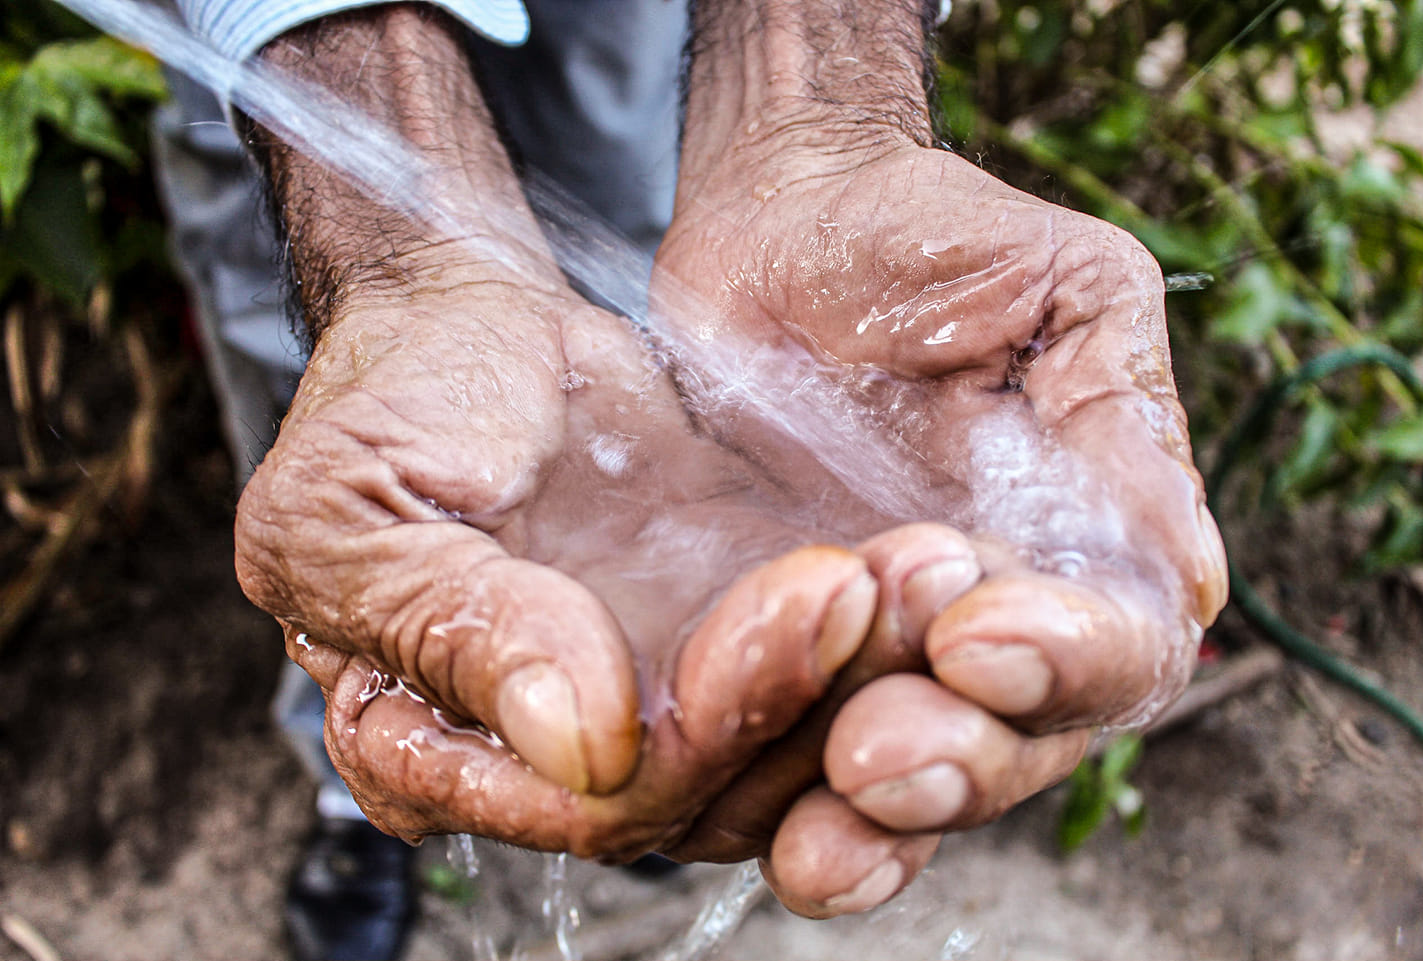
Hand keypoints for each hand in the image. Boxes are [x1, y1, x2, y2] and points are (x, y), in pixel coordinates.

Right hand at [234, 4, 985, 866]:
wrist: (466, 325)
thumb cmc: (394, 407)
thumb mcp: (358, 510)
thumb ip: (459, 630)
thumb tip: (582, 746)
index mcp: (432, 751)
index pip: (591, 806)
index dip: (706, 729)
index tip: (797, 607)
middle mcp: (552, 759)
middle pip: (711, 795)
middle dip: (813, 696)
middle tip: (891, 583)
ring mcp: (645, 704)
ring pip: (781, 751)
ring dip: (869, 672)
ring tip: (935, 568)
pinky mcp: (717, 643)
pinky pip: (813, 675)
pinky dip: (875, 635)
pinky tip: (928, 564)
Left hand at [653, 0, 1228, 914]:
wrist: (781, 224)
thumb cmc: (929, 237)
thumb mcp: (1061, 289)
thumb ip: (1123, 418)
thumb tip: (1194, 576)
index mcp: (1088, 539)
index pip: (1120, 650)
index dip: (1068, 666)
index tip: (976, 633)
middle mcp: (1000, 612)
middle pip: (1018, 743)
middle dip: (960, 760)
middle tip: (877, 748)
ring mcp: (889, 640)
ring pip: (917, 776)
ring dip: (880, 814)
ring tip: (824, 814)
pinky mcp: (788, 646)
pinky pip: (799, 751)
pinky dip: (795, 801)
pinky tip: (775, 829)